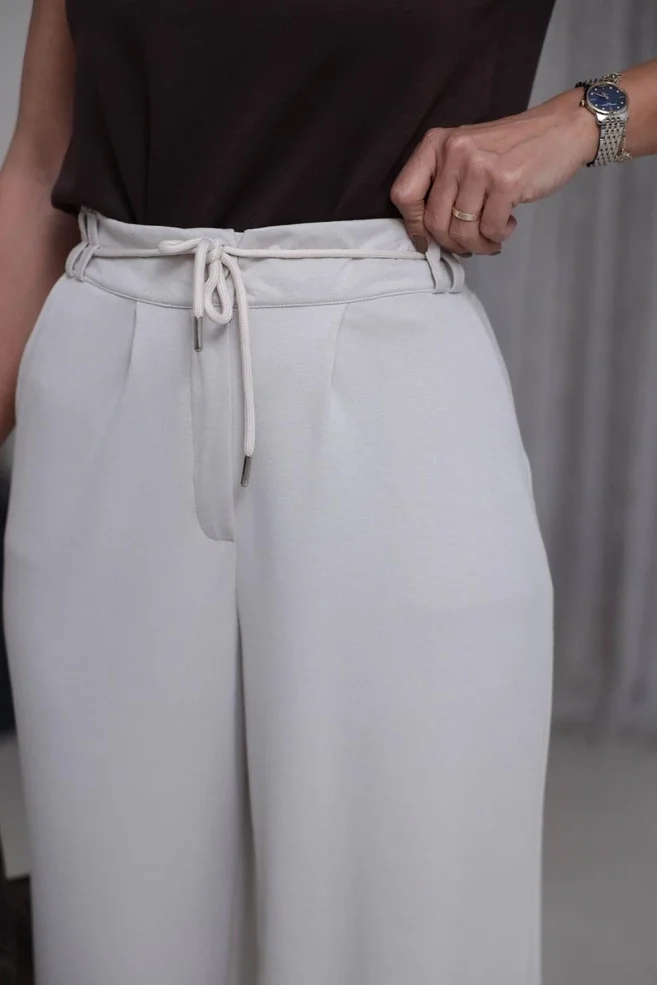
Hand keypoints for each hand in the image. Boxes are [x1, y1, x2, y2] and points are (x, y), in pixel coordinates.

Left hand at [390, 88, 599, 256]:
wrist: (561, 129)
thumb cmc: (512, 149)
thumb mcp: (466, 154)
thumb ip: (444, 186)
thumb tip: (427, 237)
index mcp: (436, 144)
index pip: (403, 194)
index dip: (413, 226)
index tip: (427, 241)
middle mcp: (453, 151)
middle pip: (433, 221)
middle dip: (452, 243)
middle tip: (470, 243)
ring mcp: (479, 166)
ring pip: (461, 231)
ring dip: (478, 244)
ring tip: (491, 237)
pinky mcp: (505, 181)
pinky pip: (490, 229)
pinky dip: (498, 236)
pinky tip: (508, 223)